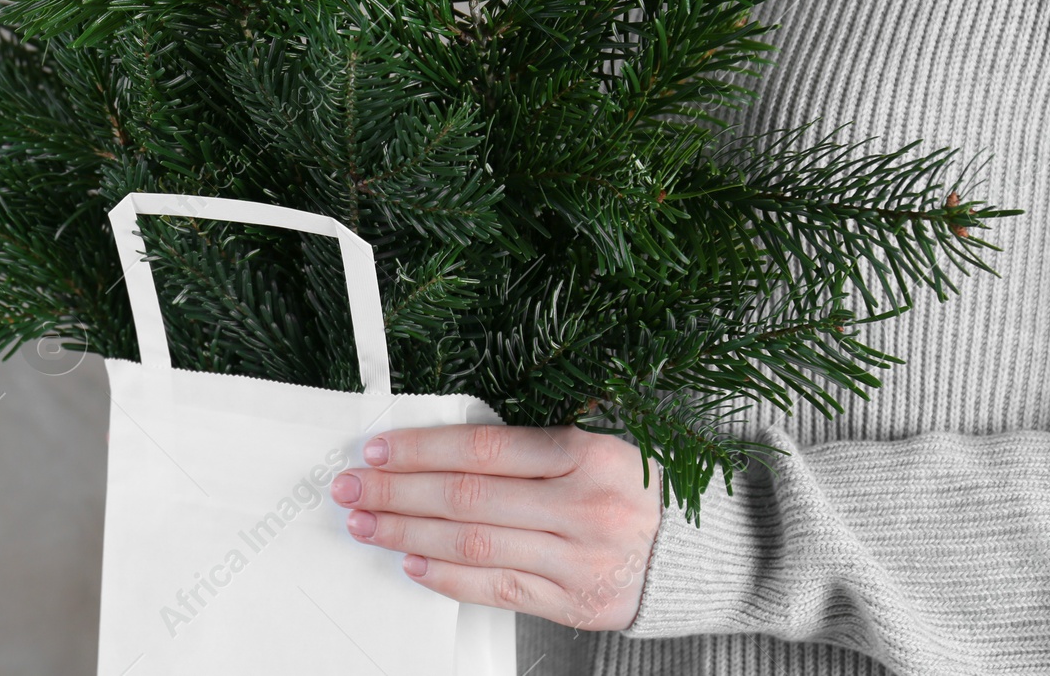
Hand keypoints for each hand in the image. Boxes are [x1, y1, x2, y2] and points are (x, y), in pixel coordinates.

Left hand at [329, 423, 661, 630]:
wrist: (698, 553)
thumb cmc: (633, 491)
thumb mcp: (595, 447)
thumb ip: (528, 446)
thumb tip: (438, 446)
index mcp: (587, 455)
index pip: (483, 448)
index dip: (422, 449)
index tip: (378, 450)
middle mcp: (583, 507)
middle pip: (466, 498)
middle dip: (397, 492)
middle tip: (352, 488)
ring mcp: (578, 560)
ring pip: (473, 545)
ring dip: (407, 534)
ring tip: (367, 524)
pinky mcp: (575, 604)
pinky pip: (496, 590)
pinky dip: (446, 576)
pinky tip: (411, 561)